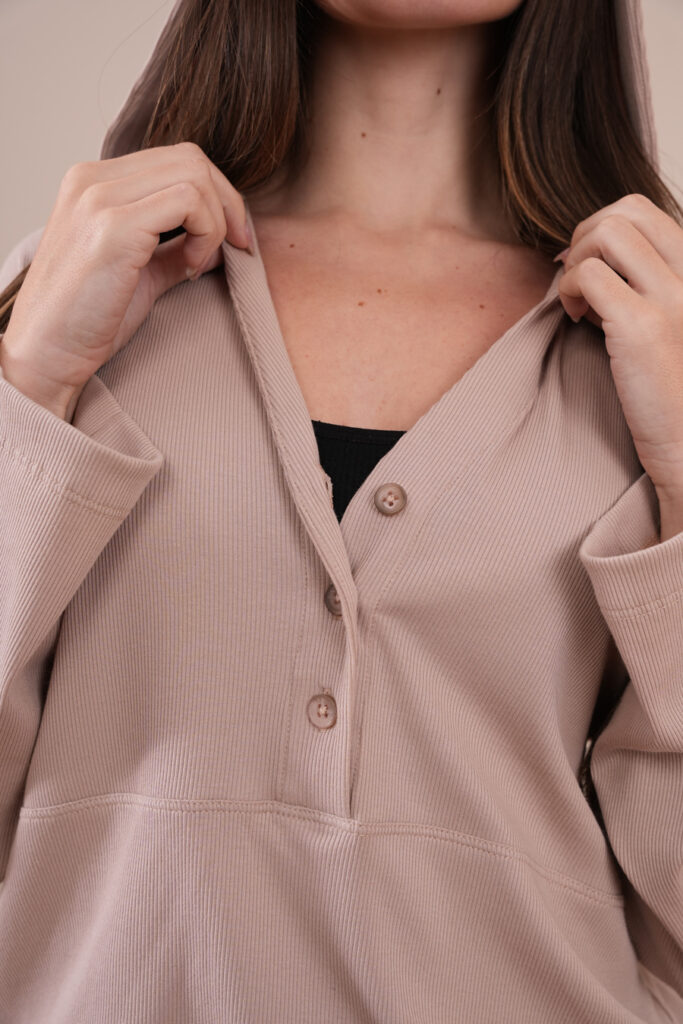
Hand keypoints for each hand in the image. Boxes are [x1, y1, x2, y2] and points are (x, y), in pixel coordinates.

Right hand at [1, 142, 250, 417]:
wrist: (47, 356)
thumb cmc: (86, 322)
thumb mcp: (139, 274)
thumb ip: (172, 249)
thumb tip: (217, 241)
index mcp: (93, 183)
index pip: (175, 160)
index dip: (217, 196)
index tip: (231, 240)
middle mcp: (91, 180)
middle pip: (190, 158)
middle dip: (228, 204)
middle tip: (236, 247)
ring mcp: (98, 198)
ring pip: (193, 174)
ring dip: (216, 221)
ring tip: (198, 263)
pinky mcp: (112, 227)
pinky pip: (188, 201)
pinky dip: (206, 233)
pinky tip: (191, 267)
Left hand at [556, 193, 682, 506]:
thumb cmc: (668, 395)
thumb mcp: (660, 328)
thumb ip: (637, 291)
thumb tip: (587, 264)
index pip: (645, 210)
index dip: (601, 231)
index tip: (587, 271)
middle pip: (626, 209)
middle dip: (584, 236)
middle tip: (576, 281)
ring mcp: (672, 299)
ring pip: (608, 231)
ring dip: (577, 260)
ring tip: (579, 302)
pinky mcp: (644, 328)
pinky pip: (590, 275)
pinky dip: (570, 289)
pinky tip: (576, 320)